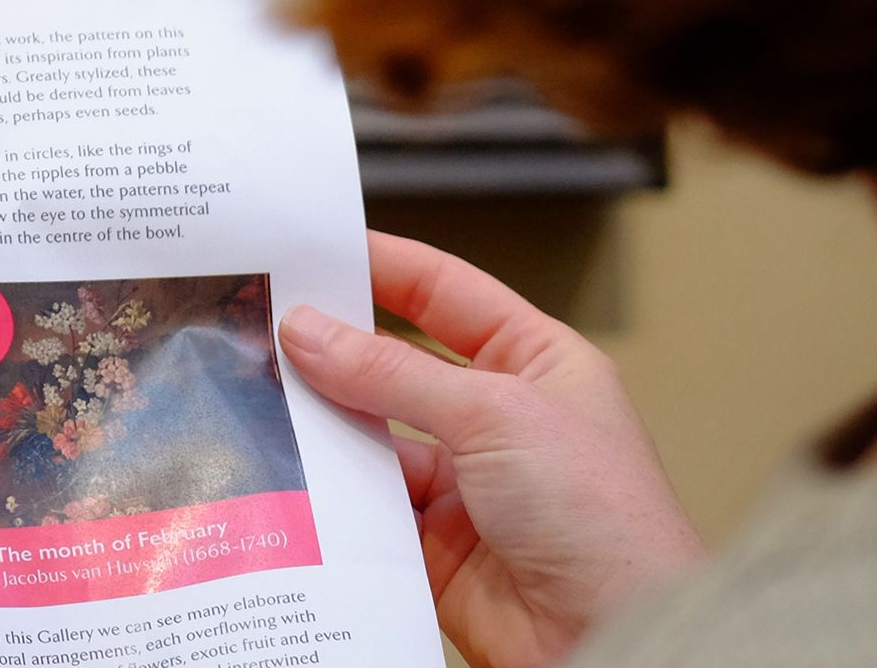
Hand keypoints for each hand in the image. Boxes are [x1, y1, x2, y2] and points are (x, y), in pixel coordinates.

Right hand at [279, 232, 703, 667]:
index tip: (316, 248)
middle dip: (338, 348)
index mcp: (538, 364)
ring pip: (374, 435)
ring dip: (328, 421)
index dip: (385, 266)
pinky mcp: (435, 545)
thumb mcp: (494, 414)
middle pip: (400, 364)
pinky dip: (330, 490)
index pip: (448, 293)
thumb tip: (310, 331)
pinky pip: (367, 503)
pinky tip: (289, 468)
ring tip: (263, 393)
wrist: (614, 638)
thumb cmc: (603, 520)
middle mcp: (501, 418)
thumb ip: (392, 372)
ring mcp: (467, 482)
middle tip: (265, 322)